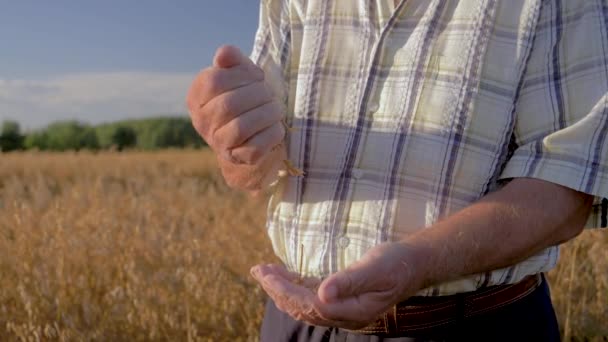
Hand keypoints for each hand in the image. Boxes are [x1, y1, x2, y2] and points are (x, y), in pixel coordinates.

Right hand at [187, 45, 285, 189]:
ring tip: (276, 109)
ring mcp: (217, 143)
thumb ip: (233, 60)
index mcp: (197, 97)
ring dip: (266, 114)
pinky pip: (255, 148)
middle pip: (229, 104)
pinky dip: (272, 134)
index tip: (257, 77)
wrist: (252, 136)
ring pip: (241, 127)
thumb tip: (224, 53)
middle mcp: (201, 121)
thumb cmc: (246, 97)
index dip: (241, 76)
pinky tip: (277, 127)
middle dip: (258, 95)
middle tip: (271, 94)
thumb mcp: (241, 74)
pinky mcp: (237, 159)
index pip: (214, 80)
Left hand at [250, 242, 424, 329]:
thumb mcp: (376, 267)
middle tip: (258, 270)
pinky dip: (293, 286)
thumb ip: (350, 280)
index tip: (268, 274)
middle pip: (303, 308)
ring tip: (262, 271)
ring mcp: (341, 309)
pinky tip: (281, 274)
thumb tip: (323, 293)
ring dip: (281, 288)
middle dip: (277, 290)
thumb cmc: (397, 263)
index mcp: (354, 311)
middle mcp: (345, 315)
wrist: (413, 264)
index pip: (312, 306)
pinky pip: (310, 296)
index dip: (288, 291)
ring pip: (303, 304)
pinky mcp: (339, 298)